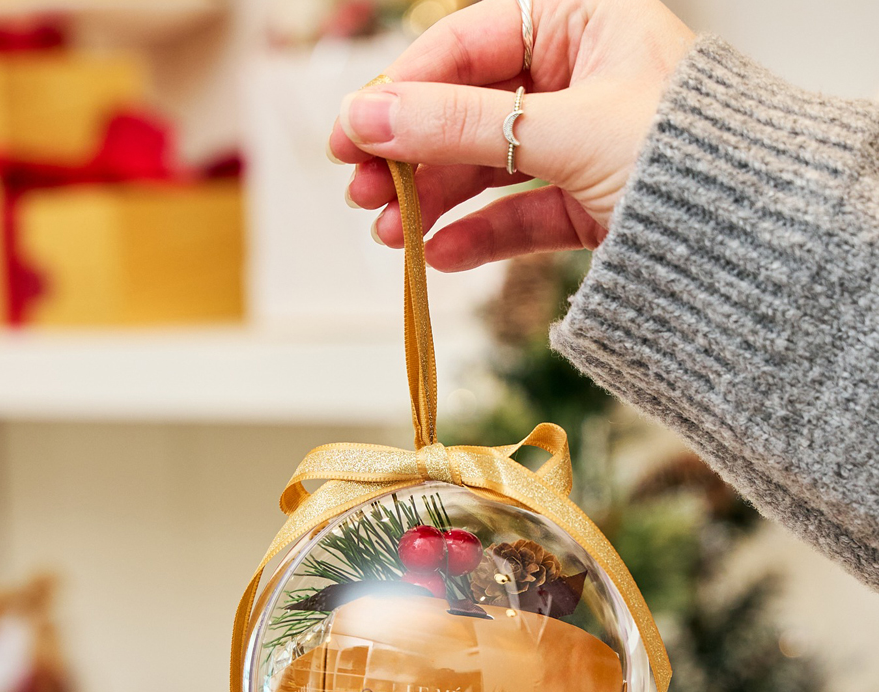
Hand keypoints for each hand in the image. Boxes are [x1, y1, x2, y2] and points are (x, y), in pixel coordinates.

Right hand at [328, 0, 694, 270]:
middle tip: (359, 192)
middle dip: (410, 155)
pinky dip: (477, 236)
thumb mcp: (564, 130)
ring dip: (433, 201)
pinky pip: (518, 214)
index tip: (352, 132)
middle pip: (468, 111)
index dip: (405, 89)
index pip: (470, 45)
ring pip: (487, 167)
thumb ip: (461, 125)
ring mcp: (579, 143)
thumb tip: (367, 117)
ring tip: (388, 235)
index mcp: (584, 22)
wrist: (752, 244)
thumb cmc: (684, 157)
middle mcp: (578, 78)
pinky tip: (437, 257)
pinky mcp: (585, 202)